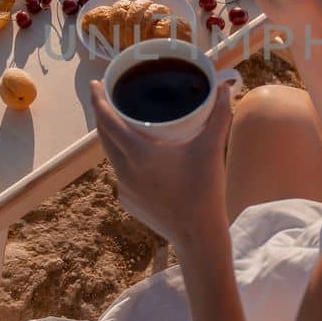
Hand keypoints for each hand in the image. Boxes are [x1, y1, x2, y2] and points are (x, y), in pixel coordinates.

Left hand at [90, 76, 232, 247]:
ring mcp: (123, 188)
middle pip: (104, 137)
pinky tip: (141, 160)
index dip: (99, 101)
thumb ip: (219, 115)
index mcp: (138, 153)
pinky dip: (126, 161)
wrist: (198, 235)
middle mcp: (124, 170)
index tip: (96, 85)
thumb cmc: (204, 190)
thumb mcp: (211, 148)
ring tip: (125, 126)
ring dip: (114, 139)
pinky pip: (122, 174)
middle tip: (108, 98)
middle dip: (103, 116)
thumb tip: (225, 87)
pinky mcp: (128, 202)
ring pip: (113, 156)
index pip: (107, 121)